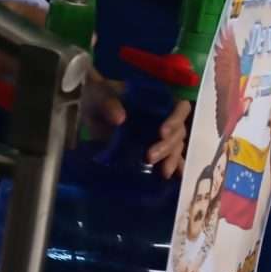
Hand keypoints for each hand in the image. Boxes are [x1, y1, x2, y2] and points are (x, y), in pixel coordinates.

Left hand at [76, 74, 191, 178]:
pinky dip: (175, 166)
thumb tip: (120, 119)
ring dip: (170, 159)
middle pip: (178, 131)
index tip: (162, 133)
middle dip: (167, 146)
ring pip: (176, 146)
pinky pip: (171, 157)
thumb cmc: (99, 96)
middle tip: (150, 157)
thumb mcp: (99, 95)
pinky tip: (175, 176)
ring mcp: (161, 133)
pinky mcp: (155, 148)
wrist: (91, 111)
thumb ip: (109, 103)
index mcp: (157, 98)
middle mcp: (165, 115)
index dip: (175, 120)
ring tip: (162, 172)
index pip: (180, 107)